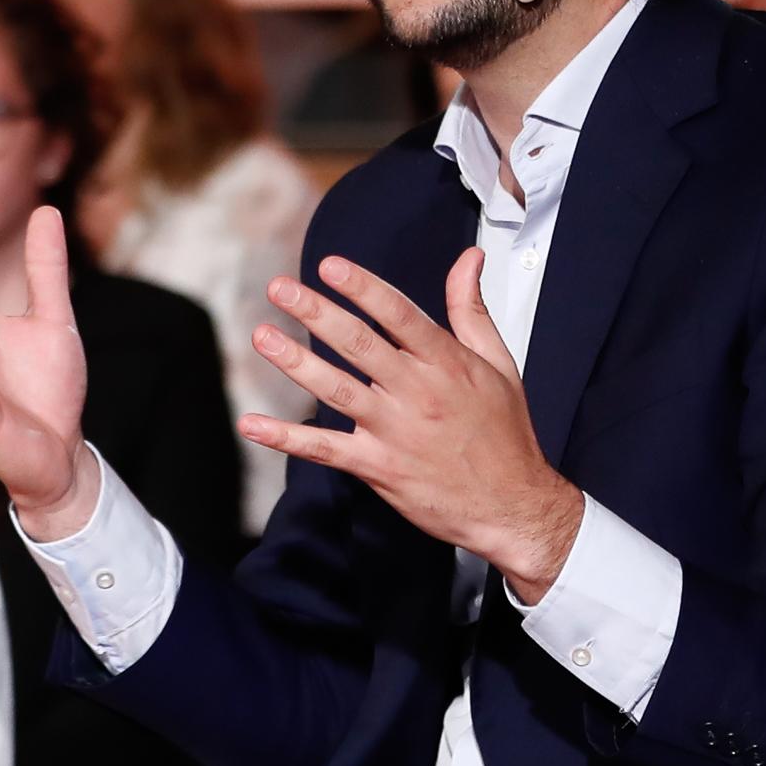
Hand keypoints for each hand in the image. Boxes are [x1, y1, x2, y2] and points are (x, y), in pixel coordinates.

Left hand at [245, 249, 584, 601]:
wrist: (513, 507)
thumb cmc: (505, 434)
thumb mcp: (498, 365)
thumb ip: (472, 310)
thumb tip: (469, 258)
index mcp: (447, 363)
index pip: (399, 314)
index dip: (363, 288)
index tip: (330, 265)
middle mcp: (418, 393)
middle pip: (360, 345)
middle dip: (317, 313)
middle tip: (280, 288)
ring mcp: (395, 432)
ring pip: (337, 390)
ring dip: (296, 363)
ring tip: (262, 337)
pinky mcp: (378, 467)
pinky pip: (325, 450)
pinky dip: (287, 438)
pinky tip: (252, 424)